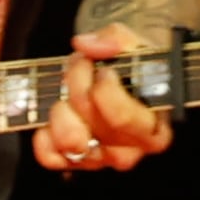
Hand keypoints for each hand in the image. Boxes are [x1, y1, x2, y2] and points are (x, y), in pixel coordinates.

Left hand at [38, 21, 174, 174]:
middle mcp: (130, 151)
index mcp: (154, 128)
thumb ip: (115, 38)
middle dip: (79, 86)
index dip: (104, 90)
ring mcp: (100, 158)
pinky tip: (52, 117)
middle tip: (82, 65)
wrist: (117, 78)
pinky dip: (44, 136)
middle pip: (92, 124)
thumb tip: (87, 45)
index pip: (122, 118)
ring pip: (70, 142)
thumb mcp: (132, 44)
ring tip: (67, 89)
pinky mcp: (73, 161)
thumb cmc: (130, 66)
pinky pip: (51, 157)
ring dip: (61, 109)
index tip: (104, 70)